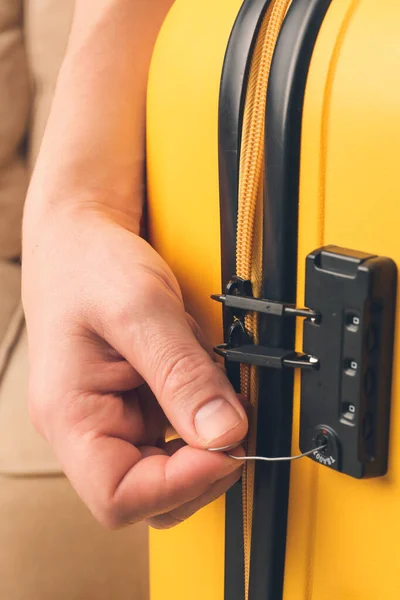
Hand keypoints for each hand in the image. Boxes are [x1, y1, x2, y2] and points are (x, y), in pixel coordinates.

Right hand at [22, 204, 247, 528]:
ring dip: (204, 445)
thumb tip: (225, 432)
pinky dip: (201, 421)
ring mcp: (111, 419)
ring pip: (165, 470)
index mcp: (70, 415)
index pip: (118, 497)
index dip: (180, 485)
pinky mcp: (133, 406)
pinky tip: (206, 387)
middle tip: (235, 425)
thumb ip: (183, 374)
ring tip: (217, 394)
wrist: (80, 241)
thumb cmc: (88, 265)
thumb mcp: (140, 309)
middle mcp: (87, 427)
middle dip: (200, 469)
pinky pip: (173, 436)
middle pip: (146, 495)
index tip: (227, 447)